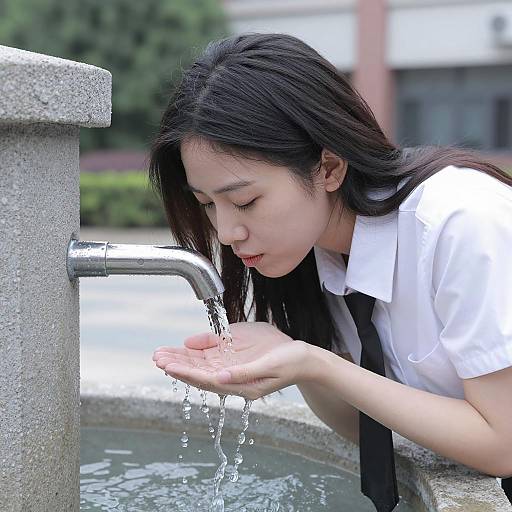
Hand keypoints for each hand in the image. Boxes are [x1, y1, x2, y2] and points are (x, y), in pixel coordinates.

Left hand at [152, 322, 311, 399]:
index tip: (169, 367)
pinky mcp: (234, 356)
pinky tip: (182, 347)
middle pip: (199, 373)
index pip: (207, 380)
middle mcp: (231, 377)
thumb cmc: (290, 363)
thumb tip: (219, 378)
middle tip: (157, 357)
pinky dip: (194, 352)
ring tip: (160, 354)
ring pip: (201, 365)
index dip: (187, 373)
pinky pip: (211, 355)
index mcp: (240, 385)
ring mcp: (232, 366)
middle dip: (177, 365)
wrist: (303, 357)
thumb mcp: (269, 367)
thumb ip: (243, 373)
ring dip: (181, 359)